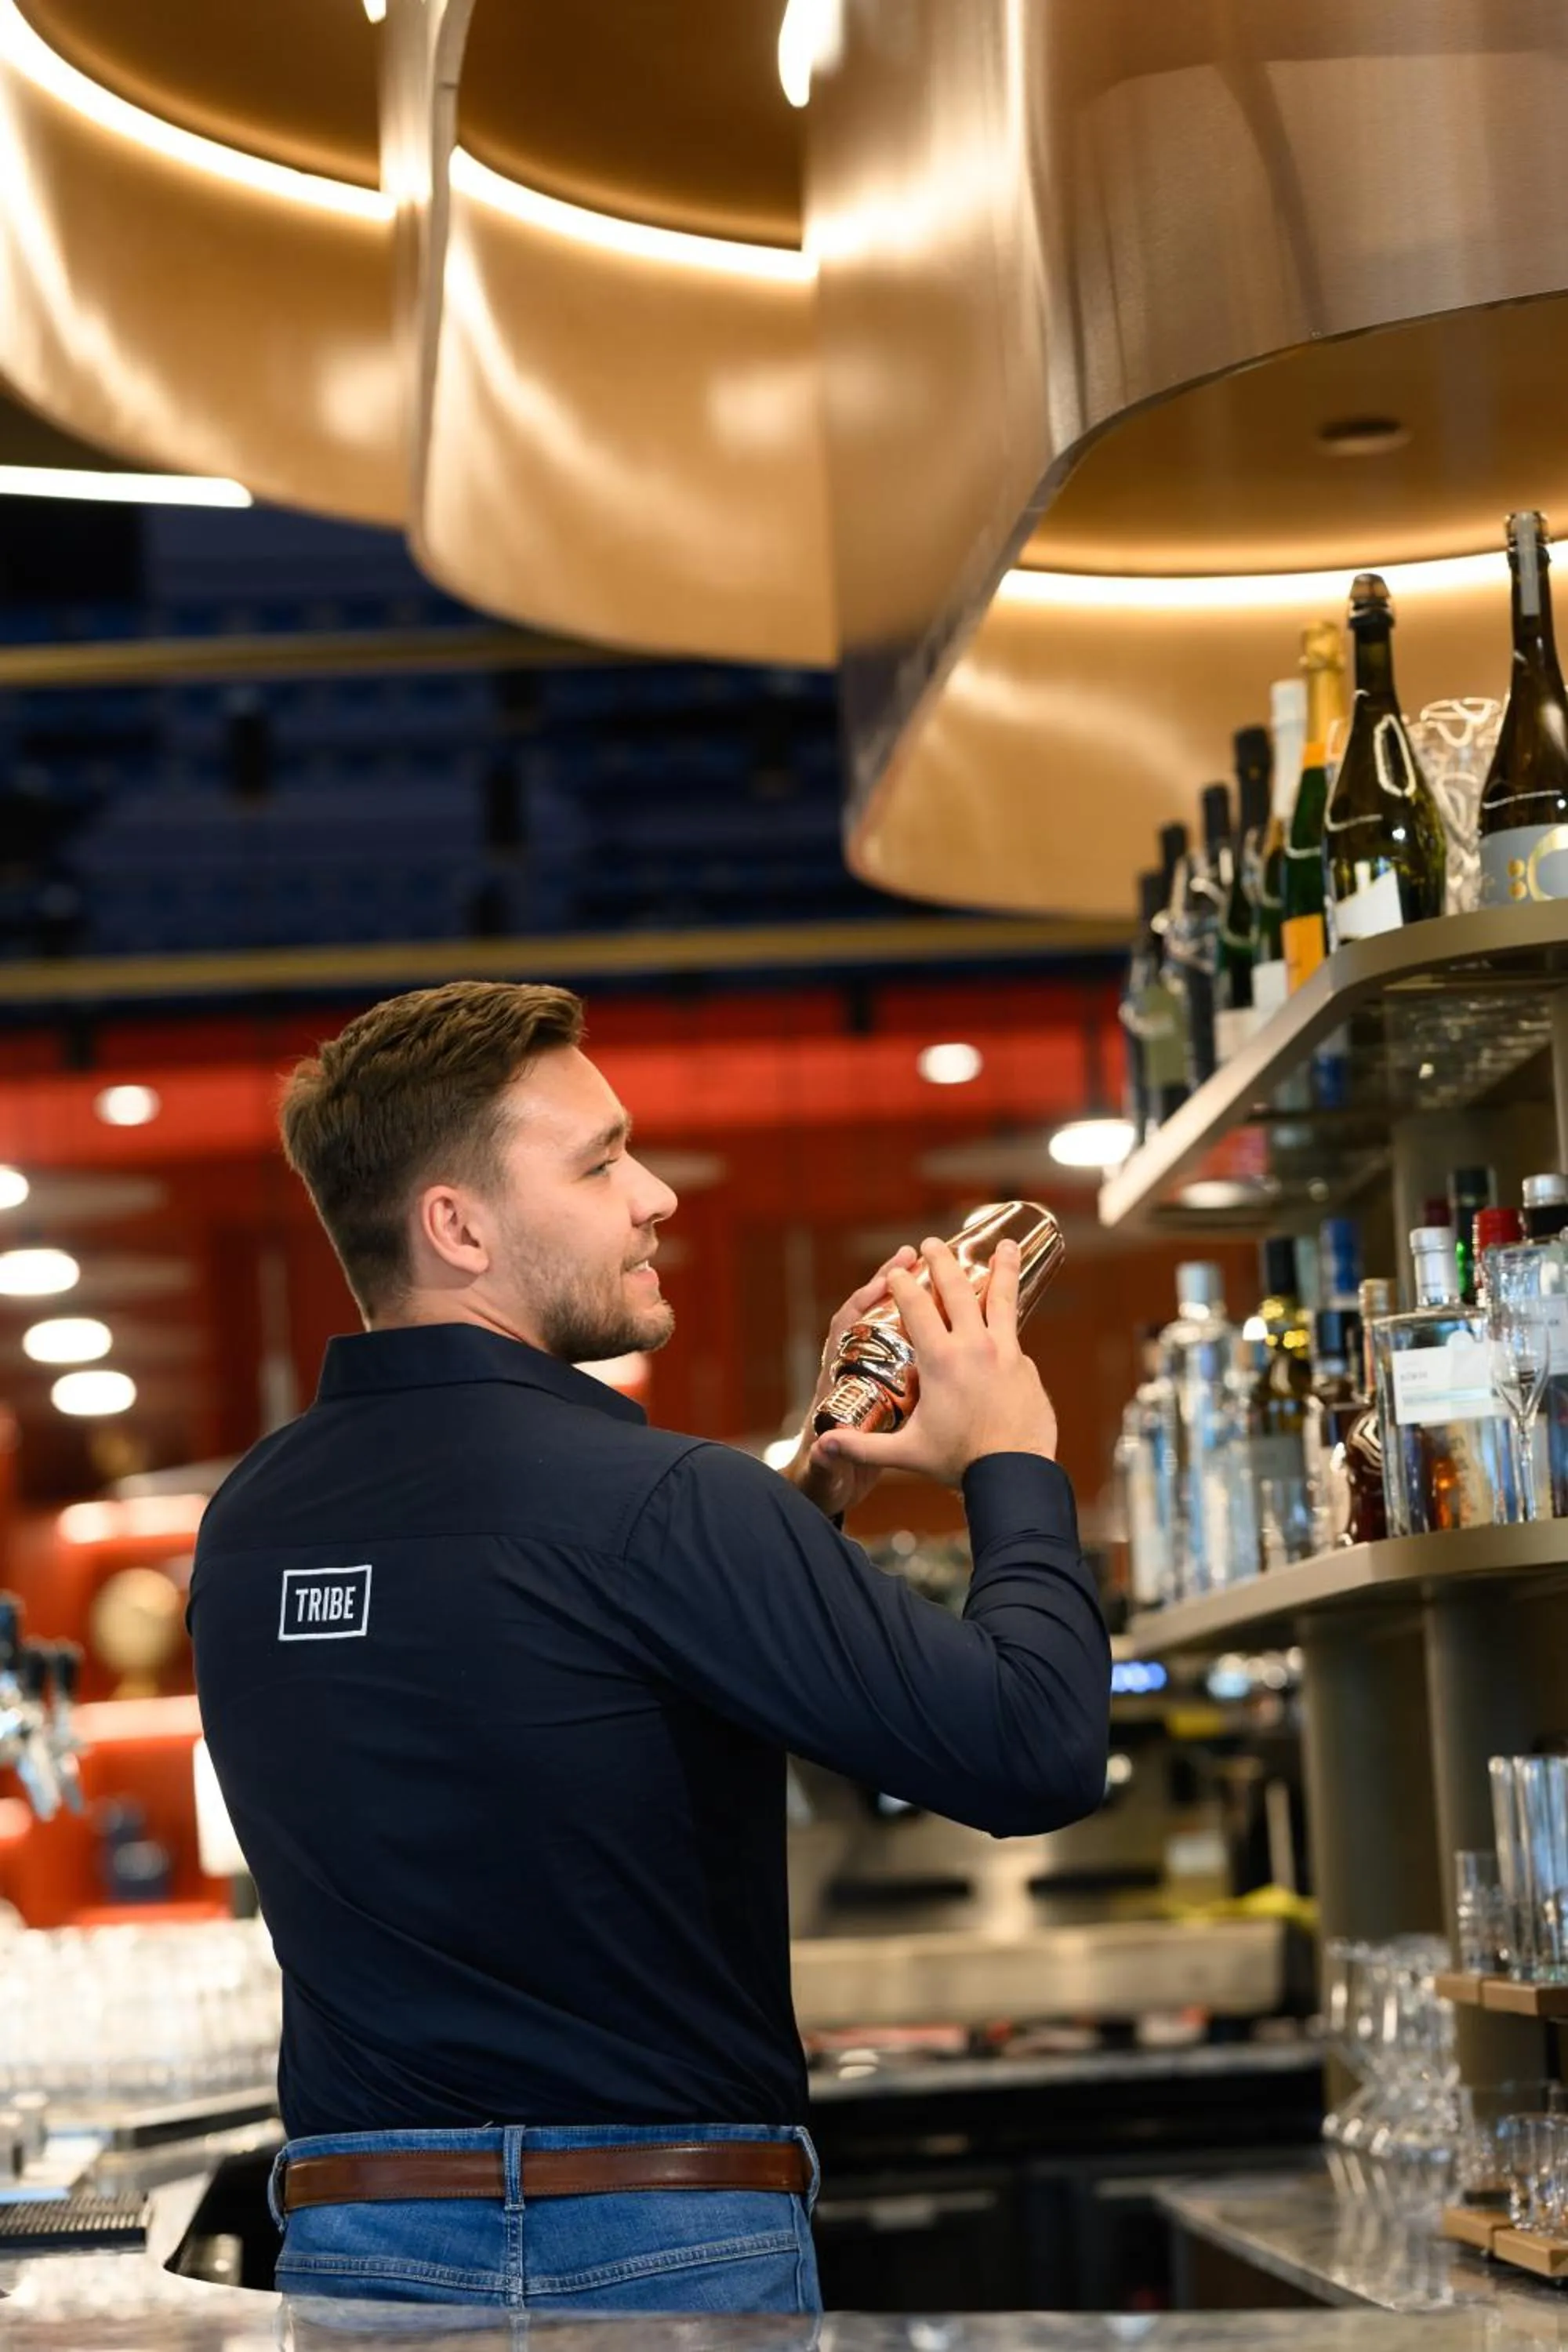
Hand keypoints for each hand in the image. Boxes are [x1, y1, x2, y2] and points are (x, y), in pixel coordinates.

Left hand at [783, 1245, 919, 1519]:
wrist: (825, 1489)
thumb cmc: (823, 1477)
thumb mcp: (828, 1472)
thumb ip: (827, 1463)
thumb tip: (824, 1453)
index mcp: (836, 1383)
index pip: (843, 1331)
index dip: (860, 1305)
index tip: (881, 1285)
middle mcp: (852, 1372)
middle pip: (868, 1316)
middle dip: (889, 1284)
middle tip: (914, 1255)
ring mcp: (870, 1379)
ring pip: (891, 1327)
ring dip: (913, 1298)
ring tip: (939, 1269)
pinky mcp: (887, 1392)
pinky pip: (908, 1348)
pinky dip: (928, 1329)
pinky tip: (954, 1316)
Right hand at [806, 1235, 1057, 1489]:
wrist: (1014, 1473)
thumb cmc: (959, 1463)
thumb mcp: (906, 1453)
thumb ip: (862, 1447)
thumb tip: (822, 1446)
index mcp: (941, 1360)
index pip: (915, 1307)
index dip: (900, 1284)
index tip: (894, 1270)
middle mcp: (974, 1346)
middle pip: (957, 1289)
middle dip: (941, 1261)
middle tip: (932, 1243)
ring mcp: (1006, 1352)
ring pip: (1001, 1298)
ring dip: (1000, 1268)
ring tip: (1004, 1244)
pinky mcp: (1026, 1365)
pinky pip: (1014, 1333)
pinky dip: (1010, 1316)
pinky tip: (1009, 1316)